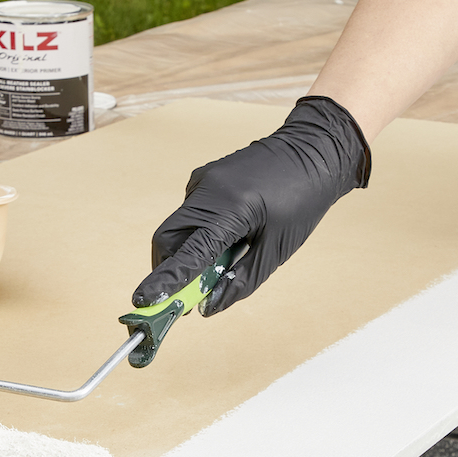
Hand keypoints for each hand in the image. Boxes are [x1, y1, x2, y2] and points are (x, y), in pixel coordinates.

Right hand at [132, 96, 370, 315]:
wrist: (314, 149)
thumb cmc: (304, 200)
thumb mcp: (277, 249)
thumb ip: (240, 281)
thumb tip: (208, 307)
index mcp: (230, 207)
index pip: (188, 253)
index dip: (164, 281)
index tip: (142, 303)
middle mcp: (207, 189)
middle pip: (168, 240)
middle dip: (170, 270)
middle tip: (185, 297)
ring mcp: (202, 180)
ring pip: (178, 228)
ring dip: (187, 254)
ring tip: (219, 265)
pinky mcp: (204, 178)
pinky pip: (191, 214)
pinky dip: (198, 236)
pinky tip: (229, 236)